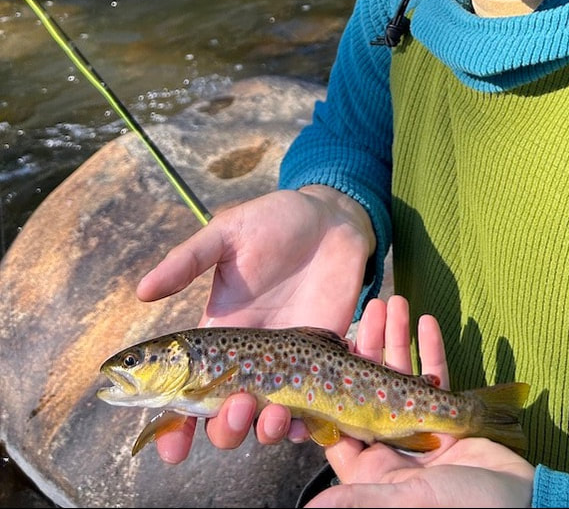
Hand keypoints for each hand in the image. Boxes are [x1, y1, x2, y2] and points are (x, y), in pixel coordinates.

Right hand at [135, 186, 374, 461]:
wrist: (332, 219)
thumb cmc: (275, 222)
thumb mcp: (228, 234)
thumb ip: (188, 260)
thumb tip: (142, 291)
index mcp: (216, 335)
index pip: (186, 391)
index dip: (175, 424)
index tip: (172, 444)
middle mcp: (246, 359)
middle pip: (224, 417)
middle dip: (223, 427)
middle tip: (236, 405)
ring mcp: (285, 364)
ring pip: (265, 421)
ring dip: (262, 431)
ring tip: (270, 413)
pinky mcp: (321, 361)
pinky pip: (310, 407)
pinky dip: (304, 425)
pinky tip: (302, 421)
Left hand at [305, 296, 534, 507]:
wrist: (521, 507)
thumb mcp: (408, 501)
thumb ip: (361, 497)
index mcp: (374, 468)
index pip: (342, 422)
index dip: (335, 385)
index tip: (334, 348)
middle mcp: (393, 445)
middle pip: (372, 387)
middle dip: (372, 346)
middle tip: (373, 308)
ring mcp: (421, 428)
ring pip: (403, 375)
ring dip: (400, 339)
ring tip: (396, 302)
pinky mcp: (449, 418)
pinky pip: (435, 378)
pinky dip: (431, 349)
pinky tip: (426, 322)